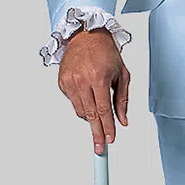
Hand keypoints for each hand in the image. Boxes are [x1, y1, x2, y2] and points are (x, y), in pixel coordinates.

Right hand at [58, 28, 129, 154]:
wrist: (86, 36)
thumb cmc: (106, 53)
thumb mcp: (122, 75)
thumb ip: (122, 100)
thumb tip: (123, 121)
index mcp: (98, 77)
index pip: (103, 110)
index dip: (107, 128)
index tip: (109, 141)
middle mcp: (82, 80)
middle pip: (90, 115)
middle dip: (96, 133)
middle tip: (100, 149)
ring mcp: (69, 81)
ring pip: (80, 111)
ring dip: (90, 118)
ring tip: (98, 112)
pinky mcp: (61, 82)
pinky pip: (74, 102)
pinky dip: (82, 104)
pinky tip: (88, 94)